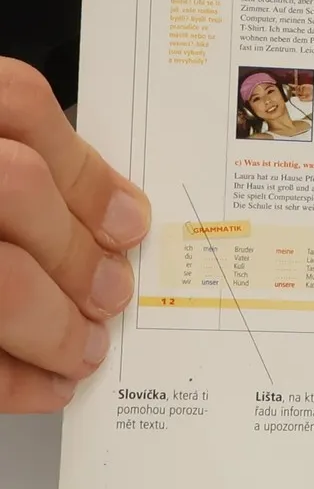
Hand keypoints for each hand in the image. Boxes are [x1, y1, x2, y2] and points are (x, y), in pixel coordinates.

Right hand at [0, 59, 150, 410]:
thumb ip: (2, 169)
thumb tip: (100, 218)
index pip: (14, 103)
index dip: (82, 168)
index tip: (126, 219)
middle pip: (13, 185)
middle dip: (75, 249)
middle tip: (111, 293)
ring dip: (53, 321)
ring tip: (82, 347)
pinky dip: (9, 375)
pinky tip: (40, 385)